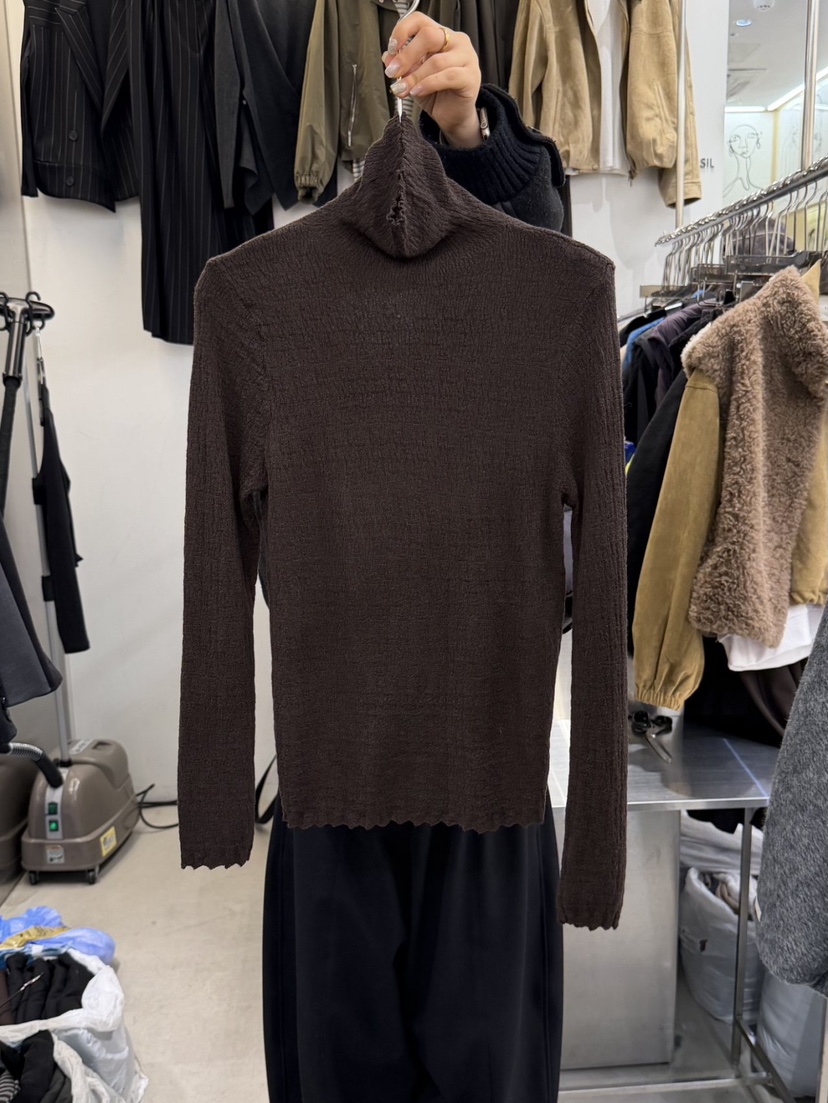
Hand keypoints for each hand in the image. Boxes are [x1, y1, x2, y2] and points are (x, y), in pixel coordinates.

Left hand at [383, 13, 482, 148]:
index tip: (391, 48)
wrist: (452, 116)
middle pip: (428, 36)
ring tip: (402, 89)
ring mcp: (467, 57)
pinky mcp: (470, 77)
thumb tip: (387, 57)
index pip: (420, 20)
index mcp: (441, 35)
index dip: (403, 31)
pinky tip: (417, 92)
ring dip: (414, 76)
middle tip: (393, 72)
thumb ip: (402, 65)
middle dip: (406, 55)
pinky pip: (447, 77)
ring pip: (436, 61)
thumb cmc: (436, 92)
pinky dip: (428, 84)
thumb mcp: (413, 77)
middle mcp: (456, 41)